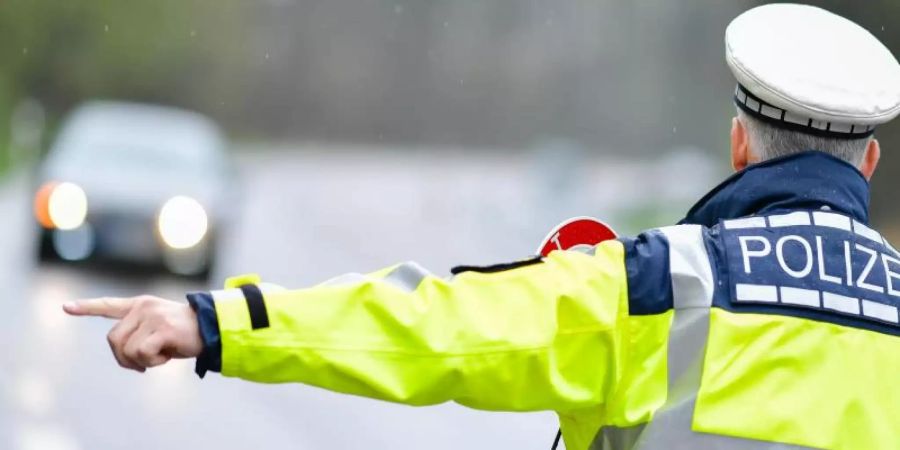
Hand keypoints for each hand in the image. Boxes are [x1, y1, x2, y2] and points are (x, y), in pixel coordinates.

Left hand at [64, 296, 202, 371]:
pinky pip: (142, 353)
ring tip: (161, 355)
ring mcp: (152, 317)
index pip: (109, 305)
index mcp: (140, 305)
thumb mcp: (159, 330)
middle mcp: (143, 307)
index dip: (87, 308)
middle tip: (143, 364)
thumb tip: (125, 356)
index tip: (66, 307)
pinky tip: (167, 356)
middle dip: (124, 358)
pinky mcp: (161, 329)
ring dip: (142, 361)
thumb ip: (139, 335)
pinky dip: (153, 361)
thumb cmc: (186, 334)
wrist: (212, 328)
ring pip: (127, 349)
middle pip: (113, 340)